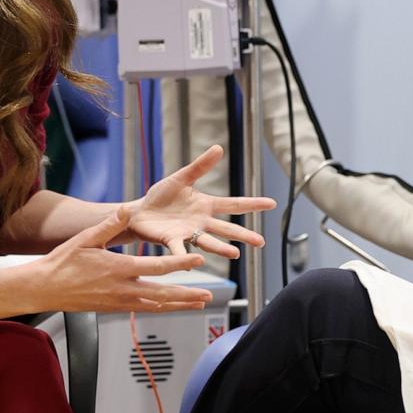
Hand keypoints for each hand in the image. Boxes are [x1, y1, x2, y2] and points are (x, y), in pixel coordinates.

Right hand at [39, 205, 214, 313]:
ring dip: (180, 304)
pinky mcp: (115, 308)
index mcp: (118, 269)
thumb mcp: (85, 239)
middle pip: (163, 293)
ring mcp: (120, 301)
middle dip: (188, 294)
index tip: (199, 260)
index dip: (180, 264)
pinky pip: (145, 309)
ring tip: (200, 303)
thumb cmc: (62, 263)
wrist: (45, 288)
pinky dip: (163, 307)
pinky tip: (173, 306)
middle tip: (209, 295)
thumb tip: (126, 210)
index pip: (157, 267)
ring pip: (157, 304)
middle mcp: (123, 289)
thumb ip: (109, 225)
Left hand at [131, 145, 276, 258]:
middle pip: (226, 228)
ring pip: (208, 241)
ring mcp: (187, 233)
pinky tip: (193, 264)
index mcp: (206, 206)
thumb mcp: (181, 178)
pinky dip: (185, 257)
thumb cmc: (161, 196)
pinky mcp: (170, 240)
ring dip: (221, 248)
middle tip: (261, 242)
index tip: (272, 203)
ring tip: (235, 254)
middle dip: (244, 235)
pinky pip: (179, 249)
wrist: (139, 212)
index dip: (253, 204)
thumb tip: (219, 148)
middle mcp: (201, 222)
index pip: (234, 205)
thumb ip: (200, 166)